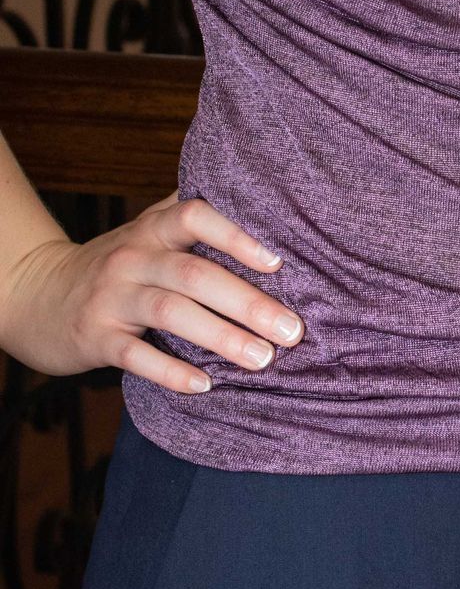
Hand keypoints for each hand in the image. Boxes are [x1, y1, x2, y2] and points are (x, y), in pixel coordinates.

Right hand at [0, 193, 303, 396]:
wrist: (39, 295)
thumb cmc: (119, 266)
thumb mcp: (148, 232)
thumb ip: (195, 217)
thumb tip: (267, 202)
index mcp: (152, 229)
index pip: (194, 215)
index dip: (237, 235)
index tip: (279, 262)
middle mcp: (133, 258)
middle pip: (194, 273)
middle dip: (247, 302)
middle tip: (292, 330)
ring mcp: (111, 298)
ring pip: (170, 312)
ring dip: (221, 337)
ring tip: (263, 359)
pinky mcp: (95, 338)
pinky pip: (135, 356)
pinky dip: (171, 372)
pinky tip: (205, 385)